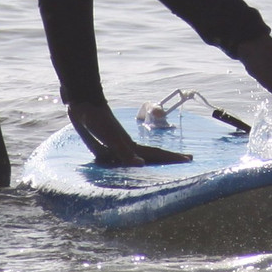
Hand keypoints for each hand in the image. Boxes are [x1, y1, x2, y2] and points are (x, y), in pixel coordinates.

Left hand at [67, 101, 191, 165]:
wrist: (83, 103)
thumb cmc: (97, 119)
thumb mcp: (111, 137)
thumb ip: (124, 152)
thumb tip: (142, 165)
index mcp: (131, 145)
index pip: (155, 154)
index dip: (171, 158)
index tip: (189, 159)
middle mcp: (126, 146)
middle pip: (150, 155)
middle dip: (166, 159)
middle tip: (185, 159)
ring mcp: (116, 145)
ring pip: (134, 157)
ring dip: (146, 163)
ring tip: (156, 168)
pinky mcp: (103, 144)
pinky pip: (117, 158)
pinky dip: (123, 163)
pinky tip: (121, 166)